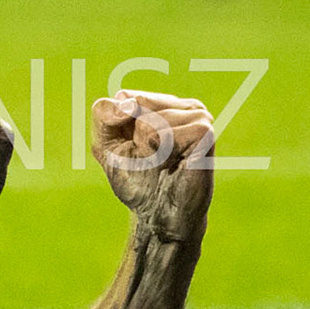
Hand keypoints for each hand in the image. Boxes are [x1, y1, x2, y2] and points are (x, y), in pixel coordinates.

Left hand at [92, 92, 212, 242]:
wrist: (158, 212)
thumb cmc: (134, 178)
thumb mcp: (106, 145)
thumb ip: (104, 115)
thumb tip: (125, 103)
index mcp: (157, 103)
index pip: (123, 96)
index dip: (117, 124)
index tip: (130, 146)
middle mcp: (179, 104)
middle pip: (136, 103)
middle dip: (132, 136)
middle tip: (149, 155)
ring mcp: (197, 115)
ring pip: (152, 119)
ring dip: (148, 147)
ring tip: (163, 161)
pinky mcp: (204, 132)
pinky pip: (167, 133)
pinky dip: (161, 152)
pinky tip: (174, 163)